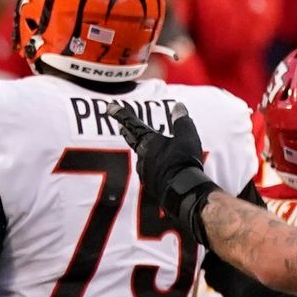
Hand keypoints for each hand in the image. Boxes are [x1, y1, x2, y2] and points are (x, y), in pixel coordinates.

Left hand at [110, 103, 217, 244]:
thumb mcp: (187, 136)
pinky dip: (155, 165)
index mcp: (148, 142)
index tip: (109, 107)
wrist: (183, 191)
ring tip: (153, 148)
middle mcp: (141, 156)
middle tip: (121, 126)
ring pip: (144, 157)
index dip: (121, 114)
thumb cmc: (184, 161)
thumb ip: (181, 120)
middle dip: (128, 132)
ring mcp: (143, 171)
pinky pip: (150, 170)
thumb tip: (178, 106)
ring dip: (146, 151)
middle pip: (133, 140)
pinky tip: (162, 168)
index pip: (132, 124)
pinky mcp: (149, 183)